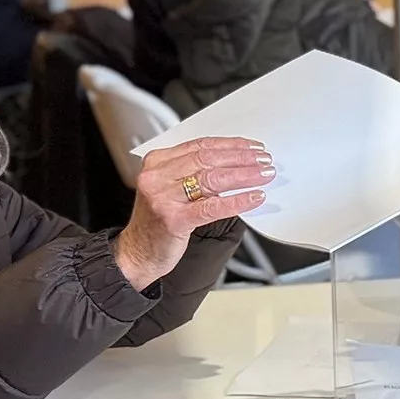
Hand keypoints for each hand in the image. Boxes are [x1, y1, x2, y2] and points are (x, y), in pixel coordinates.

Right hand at [115, 138, 273, 289]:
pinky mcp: (173, 219)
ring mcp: (163, 197)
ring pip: (212, 179)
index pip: (200, 145)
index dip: (231, 145)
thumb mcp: (171, 188)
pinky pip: (211, 207)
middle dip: (241, 158)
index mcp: (157, 162)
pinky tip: (253, 197)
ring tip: (263, 175)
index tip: (252, 147)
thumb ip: (194, 173)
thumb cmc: (157, 221)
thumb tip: (236, 164)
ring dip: (244, 175)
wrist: (136, 254)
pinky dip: (236, 201)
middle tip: (263, 160)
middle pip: (208, 159)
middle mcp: (157, 176)